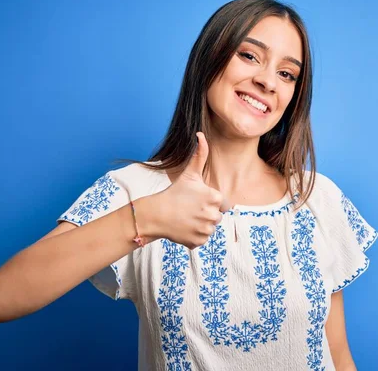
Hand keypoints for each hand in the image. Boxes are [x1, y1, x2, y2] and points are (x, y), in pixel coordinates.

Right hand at [154, 132, 227, 249]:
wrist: (156, 214)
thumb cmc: (174, 192)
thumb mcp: (189, 173)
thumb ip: (200, 155)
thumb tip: (201, 134)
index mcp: (215, 198)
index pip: (221, 203)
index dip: (209, 201)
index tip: (196, 199)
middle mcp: (213, 215)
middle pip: (216, 216)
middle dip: (205, 213)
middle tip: (190, 209)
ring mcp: (206, 230)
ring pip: (209, 228)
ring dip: (200, 225)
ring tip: (187, 218)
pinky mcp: (199, 242)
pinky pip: (202, 239)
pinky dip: (194, 235)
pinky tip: (184, 228)